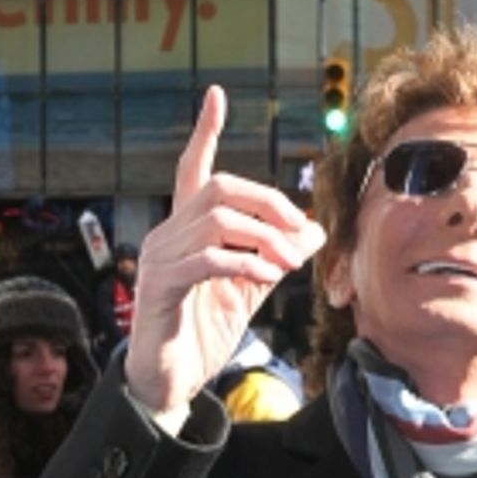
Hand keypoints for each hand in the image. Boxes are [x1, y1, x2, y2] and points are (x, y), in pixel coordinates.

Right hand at [124, 86, 324, 429]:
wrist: (169, 382)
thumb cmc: (202, 332)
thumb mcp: (250, 288)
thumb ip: (278, 256)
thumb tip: (317, 230)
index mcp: (186, 229)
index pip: (192, 168)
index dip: (204, 131)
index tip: (216, 95)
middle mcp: (167, 234)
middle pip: (218, 187)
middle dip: (267, 202)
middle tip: (299, 234)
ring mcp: (159, 258)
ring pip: (216, 219)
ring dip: (264, 237)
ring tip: (286, 265)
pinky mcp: (160, 287)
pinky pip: (207, 258)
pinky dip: (245, 263)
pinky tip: (267, 277)